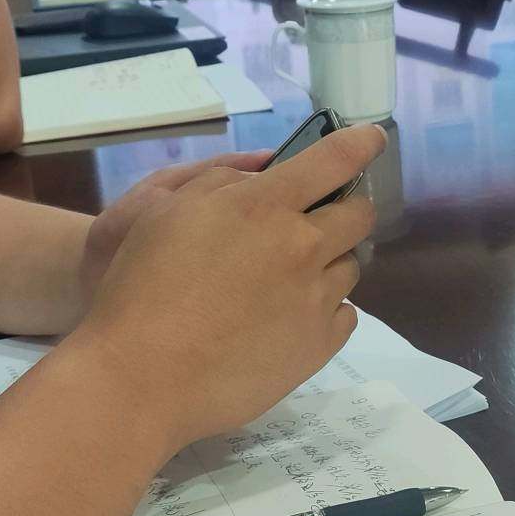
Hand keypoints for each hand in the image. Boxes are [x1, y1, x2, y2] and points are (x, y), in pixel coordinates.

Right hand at [78, 124, 383, 446]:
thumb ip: (224, 183)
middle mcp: (302, 247)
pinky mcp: (318, 347)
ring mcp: (315, 300)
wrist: (142, 375)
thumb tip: (267, 178)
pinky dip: (327, 308)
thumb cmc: (142, 286)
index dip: (360, 144)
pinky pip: (346, 315)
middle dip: (348, 209)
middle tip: (323, 219)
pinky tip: (293, 317)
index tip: (372, 140)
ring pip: (352, 267)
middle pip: (358, 216)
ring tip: (292, 279)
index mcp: (265, 206)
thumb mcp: (167, 209)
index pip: (334, 160)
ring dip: (331, 263)